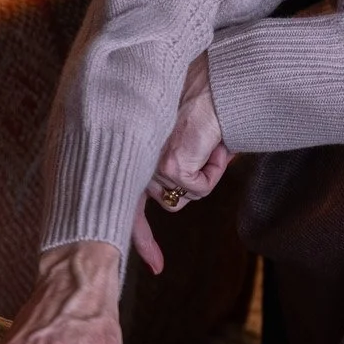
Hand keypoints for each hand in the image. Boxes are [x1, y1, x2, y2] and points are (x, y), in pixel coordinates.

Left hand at [131, 52, 231, 274]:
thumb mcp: (183, 133)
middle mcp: (132, 156)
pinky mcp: (168, 164)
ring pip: (182, 197)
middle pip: (160, 203)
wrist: (218, 78)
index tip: (152, 264)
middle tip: (168, 232)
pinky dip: (214, 169)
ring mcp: (147, 162)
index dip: (136, 234)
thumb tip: (181, 191)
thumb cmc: (205, 98)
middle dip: (165, 213)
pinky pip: (198, 189)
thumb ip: (175, 160)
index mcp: (130, 147)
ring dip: (204, 173)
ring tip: (209, 138)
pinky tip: (214, 142)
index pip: (125, 197)